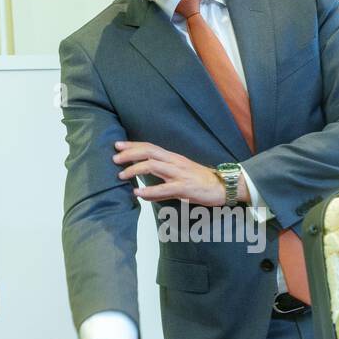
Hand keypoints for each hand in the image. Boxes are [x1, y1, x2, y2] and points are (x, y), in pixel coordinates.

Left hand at [114, 141, 230, 205]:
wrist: (224, 187)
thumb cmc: (202, 181)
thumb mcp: (181, 176)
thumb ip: (163, 178)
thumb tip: (144, 188)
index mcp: (173, 158)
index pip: (150, 147)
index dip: (133, 145)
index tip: (118, 145)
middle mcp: (175, 162)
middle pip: (148, 152)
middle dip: (129, 153)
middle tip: (114, 158)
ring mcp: (180, 174)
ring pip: (153, 166)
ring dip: (134, 170)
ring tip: (121, 175)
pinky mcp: (185, 188)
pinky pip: (164, 189)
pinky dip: (149, 191)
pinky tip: (138, 193)